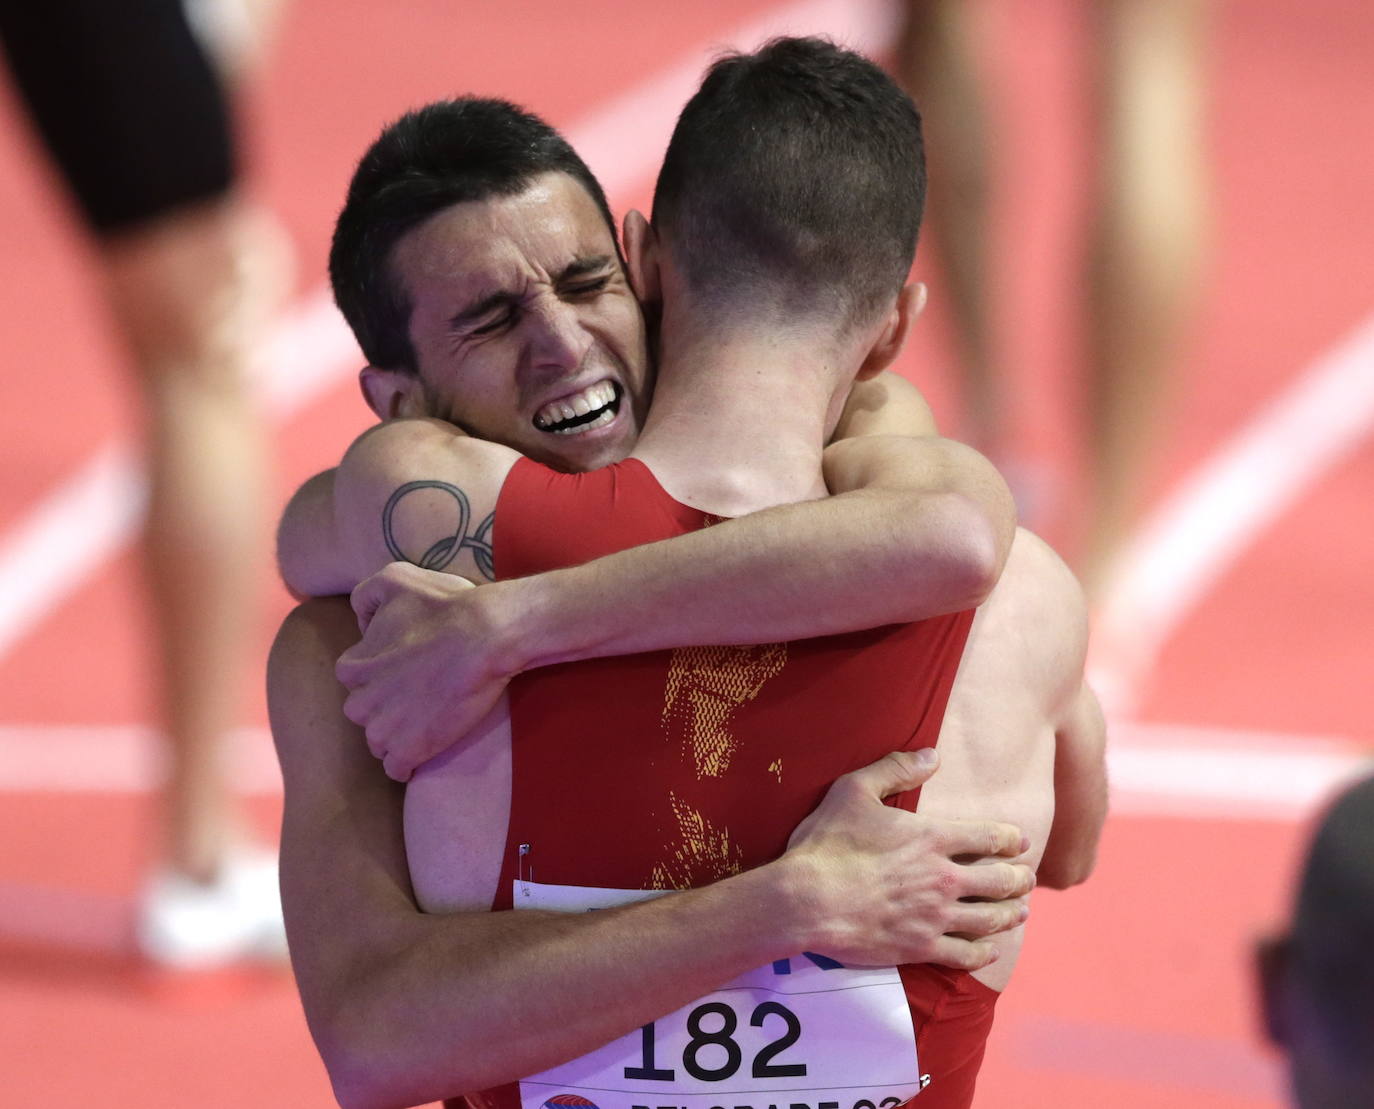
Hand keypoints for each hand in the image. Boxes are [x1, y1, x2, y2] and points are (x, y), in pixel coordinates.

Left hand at [336, 562, 513, 780]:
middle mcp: (360, 701)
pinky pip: (397, 769)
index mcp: (354, 665)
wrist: (485, 636)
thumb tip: (359, 620)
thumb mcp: (395, 579)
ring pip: (378, 743)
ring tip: (426, 722)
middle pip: (363, 713)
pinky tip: (426, 749)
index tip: (403, 670)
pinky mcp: (410, 751)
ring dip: (397, 736)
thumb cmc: (445, 606)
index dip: (378, 674)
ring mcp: (384, 730)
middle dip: (384, 708)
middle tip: (416, 697)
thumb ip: (365, 594)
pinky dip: (409, 763)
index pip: (352, 677)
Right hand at [782, 748, 1033, 969]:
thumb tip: (933, 755)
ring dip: (1011, 914)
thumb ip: (895, 769)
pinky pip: (965, 954)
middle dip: (1020, 878)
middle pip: (1000, 881)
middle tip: (1027, 878)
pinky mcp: (920, 947)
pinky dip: (984, 952)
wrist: (806, 901)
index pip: (989, 837)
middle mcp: (943, 878)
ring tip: (1020, 912)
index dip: (1010, 838)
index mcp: (932, 838)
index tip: (1019, 841)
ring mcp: (934, 917)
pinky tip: (990, 948)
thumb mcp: (854, 790)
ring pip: (990, 919)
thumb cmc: (827, 844)